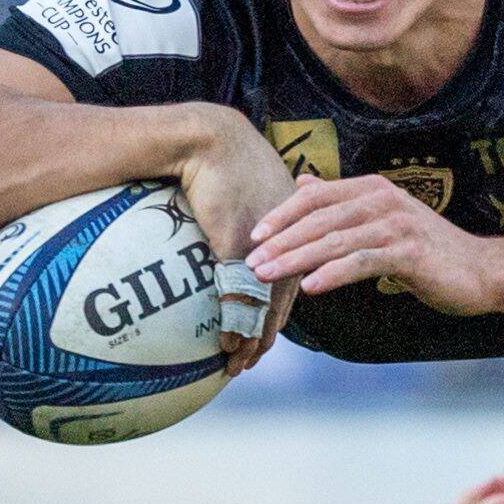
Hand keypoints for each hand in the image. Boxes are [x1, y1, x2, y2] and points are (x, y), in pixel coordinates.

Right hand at [171, 110, 304, 370]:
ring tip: (238, 365)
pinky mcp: (242, 246)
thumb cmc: (219, 164)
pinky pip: (242, 295)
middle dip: (265, 335)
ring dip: (252, 339)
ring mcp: (267, 245)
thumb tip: (235, 241)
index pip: (293, 278)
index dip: (277, 311)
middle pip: (283, 299)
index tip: (264, 338)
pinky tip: (228, 344)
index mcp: (296, 226)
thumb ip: (247, 224)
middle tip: (250, 363)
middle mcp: (289, 240)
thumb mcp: (243, 197)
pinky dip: (237, 323)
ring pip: (266, 304)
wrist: (207, 139)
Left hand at [246, 174, 503, 316]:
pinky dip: (333, 274)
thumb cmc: (428, 250)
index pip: (316, 196)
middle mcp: (383, 200)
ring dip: (297, 258)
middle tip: (250, 261)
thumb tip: (303, 182)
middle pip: (320, 218)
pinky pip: (362, 262)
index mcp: (372, 189)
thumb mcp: (382, 219)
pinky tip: (310, 287)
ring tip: (268, 274)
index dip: (282, 214)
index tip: (253, 235)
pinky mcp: (410, 252)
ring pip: (335, 240)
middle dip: (281, 240)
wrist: (481, 271)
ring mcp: (397, 224)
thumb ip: (342, 201)